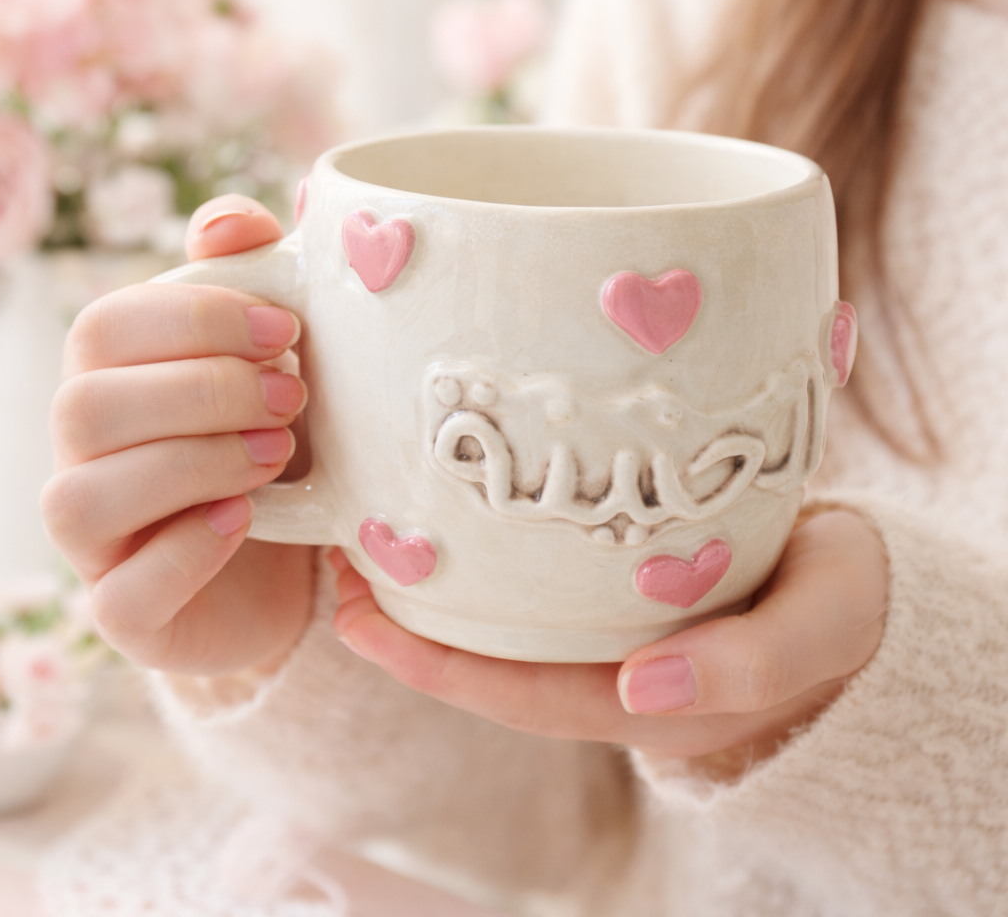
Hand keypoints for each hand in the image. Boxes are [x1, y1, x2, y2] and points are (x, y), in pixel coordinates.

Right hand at [41, 196, 316, 675]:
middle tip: (296, 394)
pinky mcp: (128, 613)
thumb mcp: (278, 363)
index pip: (106, 327)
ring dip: (192, 465)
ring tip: (279, 455)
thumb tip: (234, 221)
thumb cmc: (281, 440)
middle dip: (202, 391)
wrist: (299, 556)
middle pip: (85, 406)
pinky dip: (184, 552)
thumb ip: (251, 284)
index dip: (194, 319)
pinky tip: (242, 519)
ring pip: (81, 497)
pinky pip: (120, 596)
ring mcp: (98, 542)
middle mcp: (85, 457)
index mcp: (113, 380)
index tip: (287, 327)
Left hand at [333, 509, 888, 757]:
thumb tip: (638, 693)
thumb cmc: (846, 612)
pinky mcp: (628, 587)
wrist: (869, 591)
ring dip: (442, 586)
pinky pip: (541, 581)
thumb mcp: (815, 632)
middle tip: (342, 557)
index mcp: (642, 701)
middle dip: (411, 623)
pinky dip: (491, 556)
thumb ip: (744, 666)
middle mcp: (612, 672)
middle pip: (490, 658)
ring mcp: (616, 631)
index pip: (513, 693)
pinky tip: (463, 511)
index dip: (429, 667)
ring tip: (377, 527)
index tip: (358, 619)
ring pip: (509, 621)